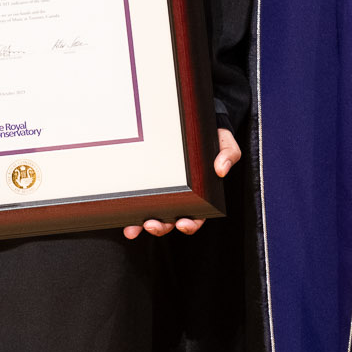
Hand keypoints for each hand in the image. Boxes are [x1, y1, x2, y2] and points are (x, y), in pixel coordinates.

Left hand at [124, 128, 241, 238]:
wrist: (196, 123)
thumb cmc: (213, 139)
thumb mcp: (226, 144)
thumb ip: (228, 155)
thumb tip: (221, 169)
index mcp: (201, 197)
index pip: (196, 218)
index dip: (190, 225)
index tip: (183, 224)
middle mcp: (181, 199)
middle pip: (171, 221)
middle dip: (161, 227)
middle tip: (152, 224)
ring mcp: (165, 193)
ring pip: (153, 215)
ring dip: (142, 224)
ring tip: (133, 228)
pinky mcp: (151, 182)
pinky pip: (140, 198)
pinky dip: (131, 209)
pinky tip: (123, 212)